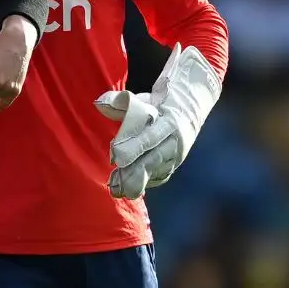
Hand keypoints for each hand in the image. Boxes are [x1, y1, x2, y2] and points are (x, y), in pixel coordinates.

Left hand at [93, 44, 219, 198]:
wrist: (188, 107)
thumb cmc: (159, 102)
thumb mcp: (143, 97)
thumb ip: (121, 101)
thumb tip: (100, 104)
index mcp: (169, 121)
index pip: (152, 136)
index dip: (135, 148)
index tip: (117, 158)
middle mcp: (175, 141)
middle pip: (155, 159)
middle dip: (136, 174)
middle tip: (118, 186)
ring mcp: (176, 155)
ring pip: (157, 171)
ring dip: (137, 182)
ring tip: (118, 190)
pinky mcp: (174, 164)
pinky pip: (159, 176)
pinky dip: (144, 183)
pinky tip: (128, 189)